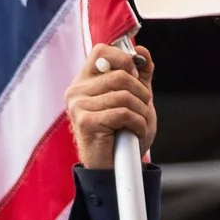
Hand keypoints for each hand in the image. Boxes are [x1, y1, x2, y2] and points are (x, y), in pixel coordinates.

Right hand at [64, 44, 155, 171]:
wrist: (114, 169)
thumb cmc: (122, 135)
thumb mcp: (135, 100)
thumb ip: (138, 75)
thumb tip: (142, 52)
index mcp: (85, 82)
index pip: (101, 51)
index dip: (124, 58)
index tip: (135, 76)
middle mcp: (76, 91)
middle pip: (120, 74)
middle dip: (141, 93)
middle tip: (142, 108)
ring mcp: (78, 106)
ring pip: (124, 96)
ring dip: (142, 112)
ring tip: (138, 124)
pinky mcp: (85, 121)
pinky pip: (123, 113)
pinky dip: (138, 124)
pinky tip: (134, 133)